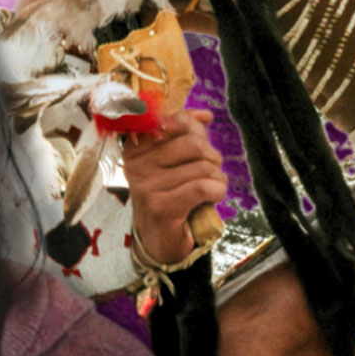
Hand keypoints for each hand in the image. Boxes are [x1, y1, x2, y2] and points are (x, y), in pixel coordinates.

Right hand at [122, 107, 227, 271]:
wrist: (158, 239)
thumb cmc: (169, 195)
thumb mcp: (173, 161)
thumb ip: (185, 134)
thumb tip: (204, 115)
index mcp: (137, 147)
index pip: (176, 122)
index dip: (197, 131)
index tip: (200, 147)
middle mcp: (136, 164)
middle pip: (193, 143)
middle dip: (212, 158)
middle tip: (209, 172)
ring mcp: (146, 186)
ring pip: (203, 167)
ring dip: (217, 178)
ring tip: (209, 189)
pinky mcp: (161, 207)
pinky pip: (204, 187)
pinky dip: (217, 191)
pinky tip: (212, 198)